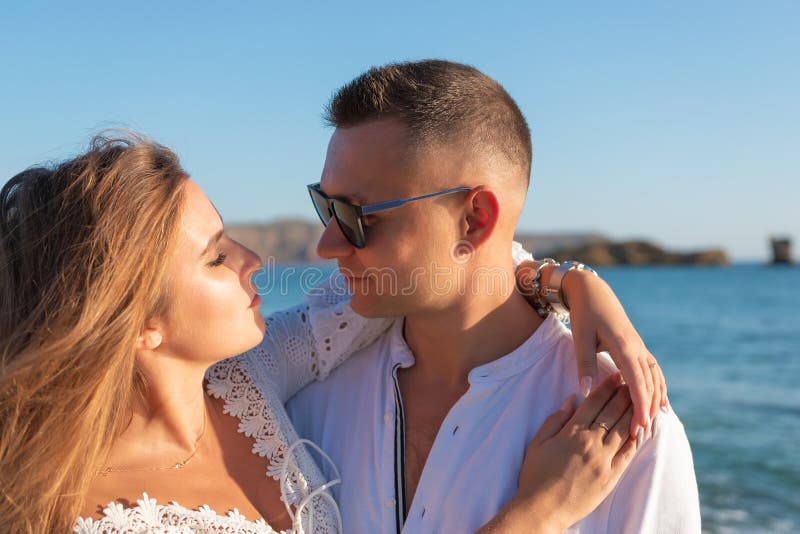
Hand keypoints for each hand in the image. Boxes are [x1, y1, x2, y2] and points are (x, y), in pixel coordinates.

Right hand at [477, 374, 637, 532]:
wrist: (543, 509)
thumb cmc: (535, 475)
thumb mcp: (538, 442)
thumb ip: (556, 419)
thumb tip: (572, 399)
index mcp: (572, 433)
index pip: (594, 403)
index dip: (606, 387)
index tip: (615, 375)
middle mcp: (591, 444)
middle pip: (613, 413)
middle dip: (623, 394)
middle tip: (632, 381)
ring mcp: (604, 461)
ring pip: (624, 430)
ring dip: (633, 412)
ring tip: (641, 399)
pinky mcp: (611, 477)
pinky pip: (628, 454)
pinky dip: (636, 439)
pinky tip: (640, 428)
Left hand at [516, 261, 666, 439]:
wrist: (593, 291)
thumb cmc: (584, 314)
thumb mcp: (580, 338)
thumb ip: (584, 365)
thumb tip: (585, 392)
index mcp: (624, 347)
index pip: (636, 383)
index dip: (640, 406)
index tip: (639, 426)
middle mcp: (637, 348)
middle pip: (649, 383)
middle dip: (648, 408)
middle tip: (643, 433)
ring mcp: (640, 347)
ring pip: (655, 377)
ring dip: (656, 399)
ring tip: (655, 422)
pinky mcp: (638, 347)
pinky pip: (653, 370)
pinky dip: (658, 386)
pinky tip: (660, 401)